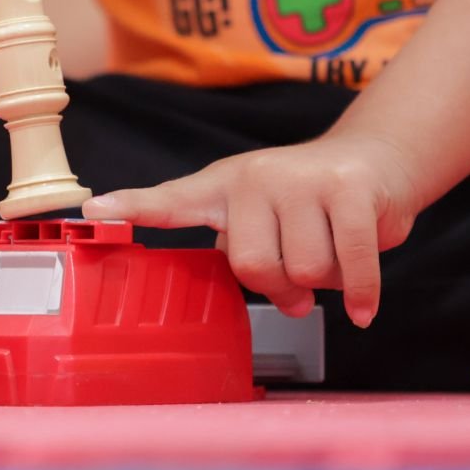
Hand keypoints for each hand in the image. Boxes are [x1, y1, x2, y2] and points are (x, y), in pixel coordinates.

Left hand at [82, 132, 421, 326]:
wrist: (376, 159)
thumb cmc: (311, 201)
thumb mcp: (266, 217)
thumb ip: (255, 254)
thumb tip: (285, 300)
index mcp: (223, 188)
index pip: (171, 200)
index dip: (132, 206)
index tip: (93, 211)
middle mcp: (254, 177)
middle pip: (255, 267)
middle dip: (285, 287)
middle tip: (302, 283)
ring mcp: (300, 179)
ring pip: (307, 272)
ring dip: (330, 282)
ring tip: (336, 253)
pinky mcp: (348, 189)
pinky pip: (350, 265)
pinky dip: (361, 294)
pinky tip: (363, 310)